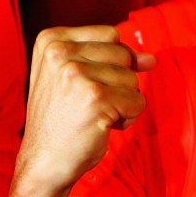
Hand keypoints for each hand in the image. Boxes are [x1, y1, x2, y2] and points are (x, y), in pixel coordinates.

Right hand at [17, 26, 155, 190]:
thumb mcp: (75, 77)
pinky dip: (127, 118)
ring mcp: (76, 74)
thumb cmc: (62, 119)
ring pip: (133, 79)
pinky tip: (101, 126)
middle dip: (118, 82)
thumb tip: (151, 59)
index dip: (113, 61)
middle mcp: (60, 52)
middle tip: (87, 103)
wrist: (44, 162)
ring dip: (122, 102)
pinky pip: (138, 101)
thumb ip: (112, 58)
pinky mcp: (95, 97)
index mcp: (51, 40)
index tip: (88, 83)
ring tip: (92, 115)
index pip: (111, 34)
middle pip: (124, 55)